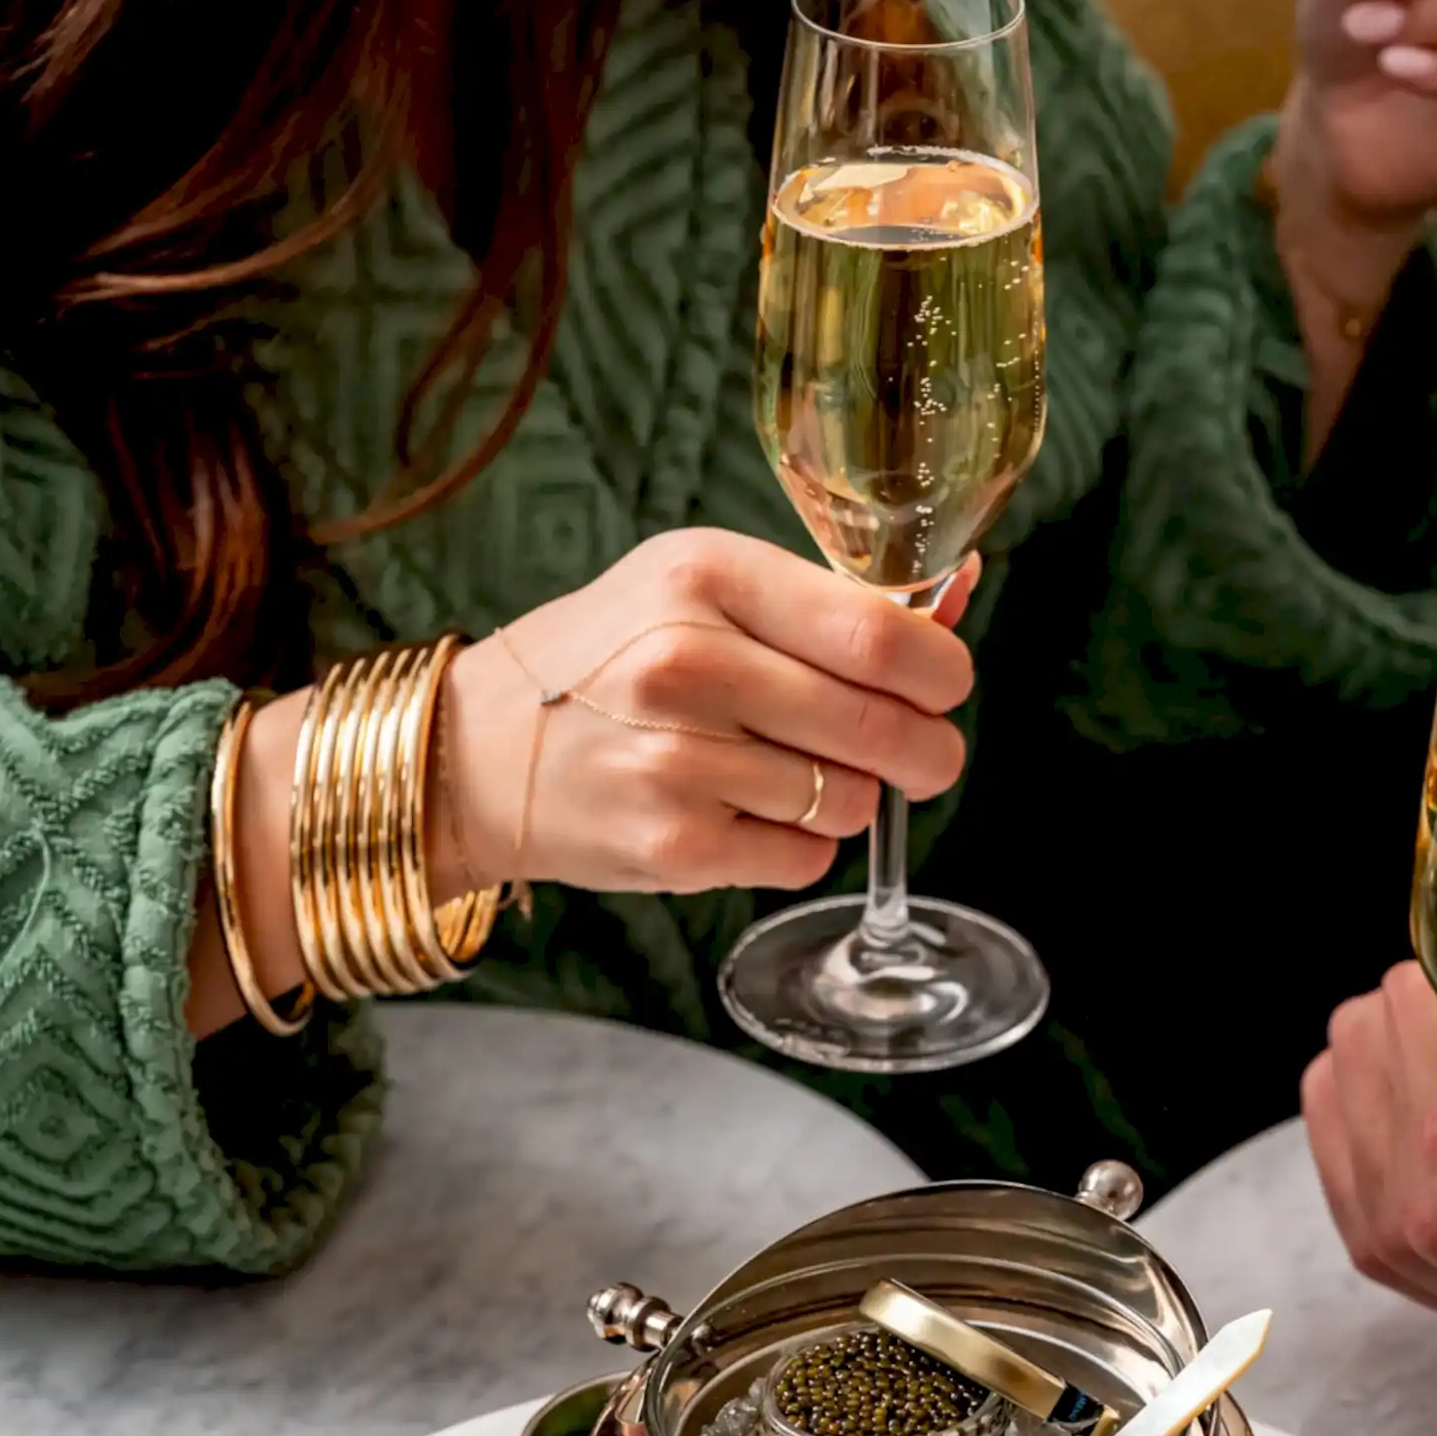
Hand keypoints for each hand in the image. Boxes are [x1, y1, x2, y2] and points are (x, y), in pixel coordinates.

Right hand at [437, 528, 979, 900]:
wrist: (479, 751)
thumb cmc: (610, 660)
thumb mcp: (703, 588)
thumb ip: (827, 600)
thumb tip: (957, 592)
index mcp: (707, 576)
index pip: (881, 638)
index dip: (942, 673)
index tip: (943, 686)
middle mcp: (688, 664)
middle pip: (884, 728)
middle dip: (926, 751)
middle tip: (918, 754)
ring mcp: (677, 762)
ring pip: (853, 802)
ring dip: (847, 797)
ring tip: (784, 773)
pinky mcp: (674, 847)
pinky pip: (805, 859)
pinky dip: (798, 845)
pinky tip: (744, 814)